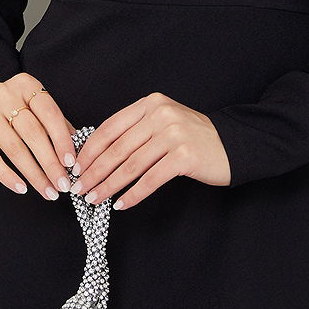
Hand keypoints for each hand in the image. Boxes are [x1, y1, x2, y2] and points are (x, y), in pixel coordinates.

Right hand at [0, 73, 78, 199]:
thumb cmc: (9, 108)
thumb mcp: (32, 106)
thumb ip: (53, 122)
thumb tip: (77, 146)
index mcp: (26, 85)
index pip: (49, 113)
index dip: (62, 140)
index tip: (71, 163)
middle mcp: (4, 95)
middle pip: (33, 133)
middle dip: (50, 163)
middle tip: (62, 184)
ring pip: (14, 148)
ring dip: (34, 174)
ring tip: (47, 191)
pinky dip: (7, 176)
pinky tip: (21, 188)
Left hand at [67, 92, 231, 210]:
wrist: (233, 144)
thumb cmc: (193, 137)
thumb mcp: (163, 122)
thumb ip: (135, 130)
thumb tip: (96, 154)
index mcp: (151, 104)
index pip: (110, 127)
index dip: (89, 150)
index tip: (75, 167)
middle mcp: (161, 115)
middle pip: (117, 148)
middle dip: (94, 171)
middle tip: (79, 188)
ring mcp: (174, 134)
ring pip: (131, 165)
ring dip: (109, 185)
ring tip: (94, 199)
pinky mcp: (185, 156)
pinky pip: (151, 179)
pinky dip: (133, 194)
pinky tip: (121, 204)